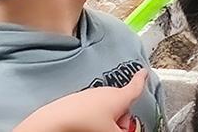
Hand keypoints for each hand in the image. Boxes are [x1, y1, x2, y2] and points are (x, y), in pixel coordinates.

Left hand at [15, 69, 147, 131]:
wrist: (54, 122)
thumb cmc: (86, 124)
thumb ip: (125, 131)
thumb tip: (127, 130)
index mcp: (119, 97)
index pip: (135, 86)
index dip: (141, 80)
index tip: (143, 72)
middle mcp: (104, 92)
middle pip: (120, 103)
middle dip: (122, 117)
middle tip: (116, 130)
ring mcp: (88, 96)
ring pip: (105, 107)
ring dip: (106, 119)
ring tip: (97, 130)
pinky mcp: (74, 102)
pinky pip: (89, 109)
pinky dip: (91, 118)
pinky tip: (84, 127)